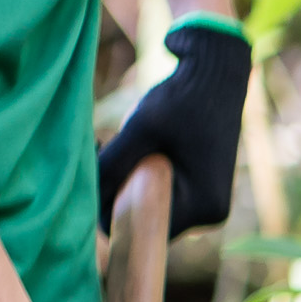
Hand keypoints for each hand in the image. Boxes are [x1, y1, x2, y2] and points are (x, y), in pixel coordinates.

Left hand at [95, 18, 251, 236]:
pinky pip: (164, 194)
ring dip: (130, 179)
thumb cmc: (184, 98)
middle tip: (106, 147)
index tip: (99, 168)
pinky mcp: (203, 189)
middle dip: (120, 189)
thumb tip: (83, 198)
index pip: (143, 227)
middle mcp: (210, 214)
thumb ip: (112, 165)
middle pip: (147, 218)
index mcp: (203, 207)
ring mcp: (208, 203)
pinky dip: (145, 174)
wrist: (217, 74)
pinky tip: (141, 146)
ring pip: (152, 205)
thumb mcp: (140, 130)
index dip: (111, 206)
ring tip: (124, 142)